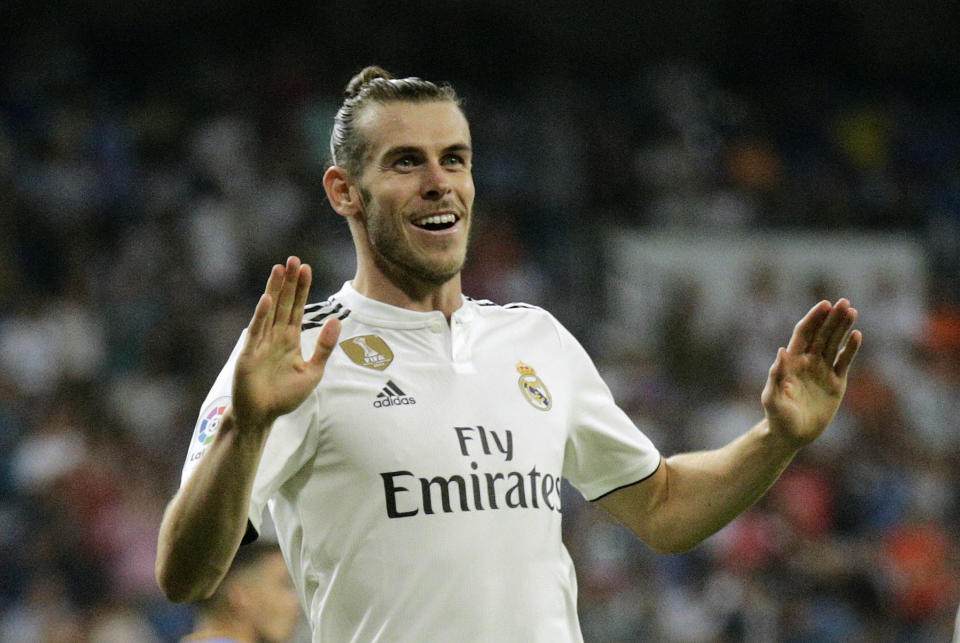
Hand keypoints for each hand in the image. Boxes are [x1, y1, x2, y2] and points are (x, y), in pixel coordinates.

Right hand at [231, 256, 340, 429]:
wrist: (262, 417)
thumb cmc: (285, 396)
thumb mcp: (313, 372)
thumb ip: (325, 347)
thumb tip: (337, 321)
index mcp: (289, 340)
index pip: (297, 308)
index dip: (301, 289)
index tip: (307, 268)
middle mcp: (274, 337)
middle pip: (284, 303)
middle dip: (289, 282)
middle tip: (293, 258)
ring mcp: (260, 343)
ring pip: (270, 311)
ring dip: (275, 290)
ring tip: (280, 268)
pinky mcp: (249, 355)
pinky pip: (256, 332)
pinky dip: (262, 316)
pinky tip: (267, 299)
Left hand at [761, 299, 861, 448]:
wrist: (791, 435)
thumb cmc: (777, 417)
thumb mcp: (772, 398)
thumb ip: (776, 375)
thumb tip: (781, 350)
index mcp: (791, 361)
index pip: (804, 333)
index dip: (814, 318)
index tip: (825, 305)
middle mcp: (808, 361)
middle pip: (822, 334)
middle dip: (832, 318)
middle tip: (845, 302)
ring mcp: (822, 371)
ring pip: (835, 343)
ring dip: (843, 327)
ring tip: (853, 311)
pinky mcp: (836, 383)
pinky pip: (844, 362)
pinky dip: (850, 349)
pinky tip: (857, 336)